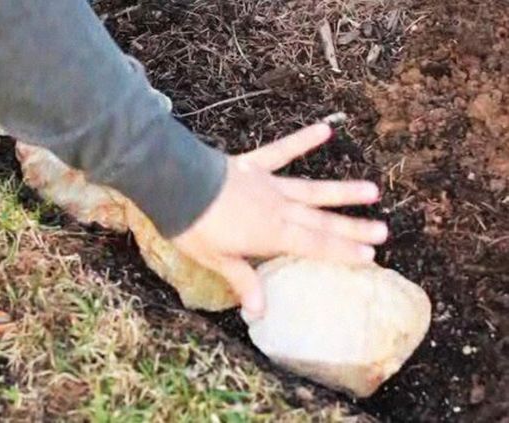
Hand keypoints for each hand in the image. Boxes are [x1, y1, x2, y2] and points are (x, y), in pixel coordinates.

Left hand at [171, 123, 386, 318]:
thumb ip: (243, 281)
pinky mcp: (253, 165)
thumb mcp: (217, 260)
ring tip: (372, 190)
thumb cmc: (193, 227)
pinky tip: (325, 130)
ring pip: (312, 189)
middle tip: (384, 231)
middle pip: (321, 221)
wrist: (175, 185)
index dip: (343, 252)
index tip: (371, 256)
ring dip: (341, 191)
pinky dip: (302, 140)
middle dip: (353, 228)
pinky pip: (282, 151)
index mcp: (272, 234)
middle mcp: (279, 209)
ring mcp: (269, 185)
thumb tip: (260, 313)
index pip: (315, 246)